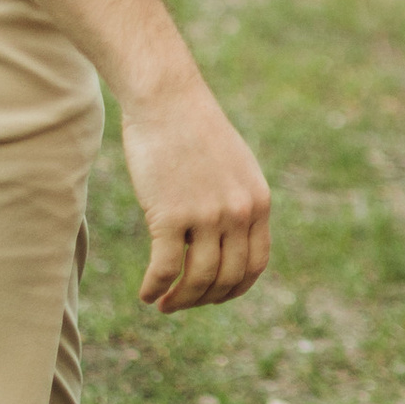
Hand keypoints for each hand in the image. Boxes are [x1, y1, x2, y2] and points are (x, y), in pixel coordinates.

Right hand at [121, 72, 271, 310]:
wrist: (166, 99)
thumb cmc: (192, 130)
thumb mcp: (233, 167)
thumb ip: (236, 203)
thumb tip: (226, 242)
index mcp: (258, 202)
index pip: (255, 265)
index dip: (235, 289)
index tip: (214, 297)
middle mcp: (239, 212)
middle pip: (227, 278)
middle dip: (204, 300)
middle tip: (181, 304)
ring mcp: (207, 214)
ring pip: (198, 279)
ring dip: (179, 300)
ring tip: (163, 304)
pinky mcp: (171, 215)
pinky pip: (166, 269)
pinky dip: (156, 288)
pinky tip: (146, 293)